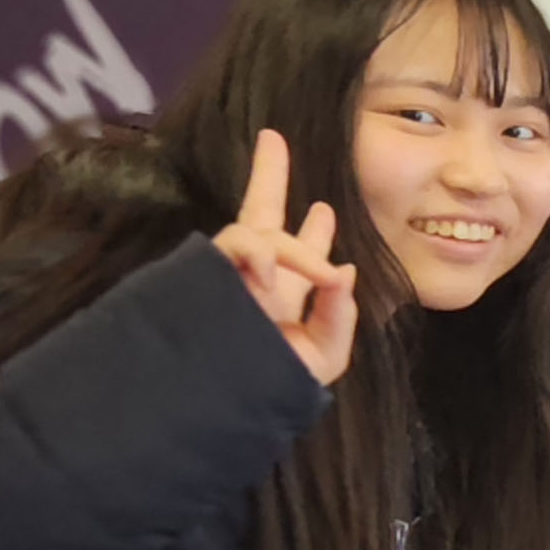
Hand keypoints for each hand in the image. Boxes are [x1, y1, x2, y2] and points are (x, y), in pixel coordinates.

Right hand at [211, 130, 357, 385]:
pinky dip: (259, 254)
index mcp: (282, 297)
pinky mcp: (205, 280)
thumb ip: (339, 316)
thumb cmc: (272, 391)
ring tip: (315, 269)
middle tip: (272, 138)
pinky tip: (270, 276)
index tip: (323, 206)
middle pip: (259, 218)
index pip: (296, 253)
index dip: (312, 230)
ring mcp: (228, 278)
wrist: (220, 410)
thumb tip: (344, 270)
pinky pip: (233, 246)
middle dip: (268, 176)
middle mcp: (254, 281)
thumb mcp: (320, 359)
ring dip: (289, 245)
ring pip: (252, 232)